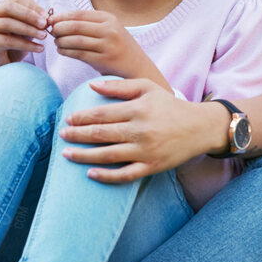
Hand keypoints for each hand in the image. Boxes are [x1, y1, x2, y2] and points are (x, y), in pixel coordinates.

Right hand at [0, 0, 48, 75]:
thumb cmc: (12, 41)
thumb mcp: (24, 29)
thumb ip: (34, 22)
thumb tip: (49, 19)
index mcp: (1, 6)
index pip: (17, 0)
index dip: (33, 6)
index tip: (46, 16)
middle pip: (10, 8)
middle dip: (29, 15)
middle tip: (44, 24)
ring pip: (8, 24)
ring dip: (29, 29)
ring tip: (44, 36)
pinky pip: (9, 41)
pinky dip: (27, 45)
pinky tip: (39, 48)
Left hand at [49, 9, 159, 79]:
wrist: (136, 67)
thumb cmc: (117, 47)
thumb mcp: (109, 29)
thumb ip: (88, 24)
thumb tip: (59, 20)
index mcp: (109, 18)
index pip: (79, 14)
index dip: (61, 16)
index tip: (50, 20)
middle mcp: (110, 30)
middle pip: (76, 26)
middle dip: (58, 28)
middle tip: (50, 32)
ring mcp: (108, 45)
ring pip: (75, 40)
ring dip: (61, 41)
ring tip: (56, 42)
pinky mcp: (104, 60)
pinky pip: (79, 54)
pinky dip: (66, 52)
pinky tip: (62, 51)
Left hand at [58, 79, 218, 182]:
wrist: (200, 127)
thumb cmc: (170, 106)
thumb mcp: (148, 88)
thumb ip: (120, 86)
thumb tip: (91, 86)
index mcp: (139, 109)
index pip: (103, 114)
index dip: (82, 117)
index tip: (68, 119)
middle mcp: (141, 130)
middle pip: (101, 134)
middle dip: (77, 135)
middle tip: (61, 135)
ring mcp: (146, 150)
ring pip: (108, 156)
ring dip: (84, 156)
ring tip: (67, 154)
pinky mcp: (152, 166)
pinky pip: (125, 174)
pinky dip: (106, 176)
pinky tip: (90, 174)